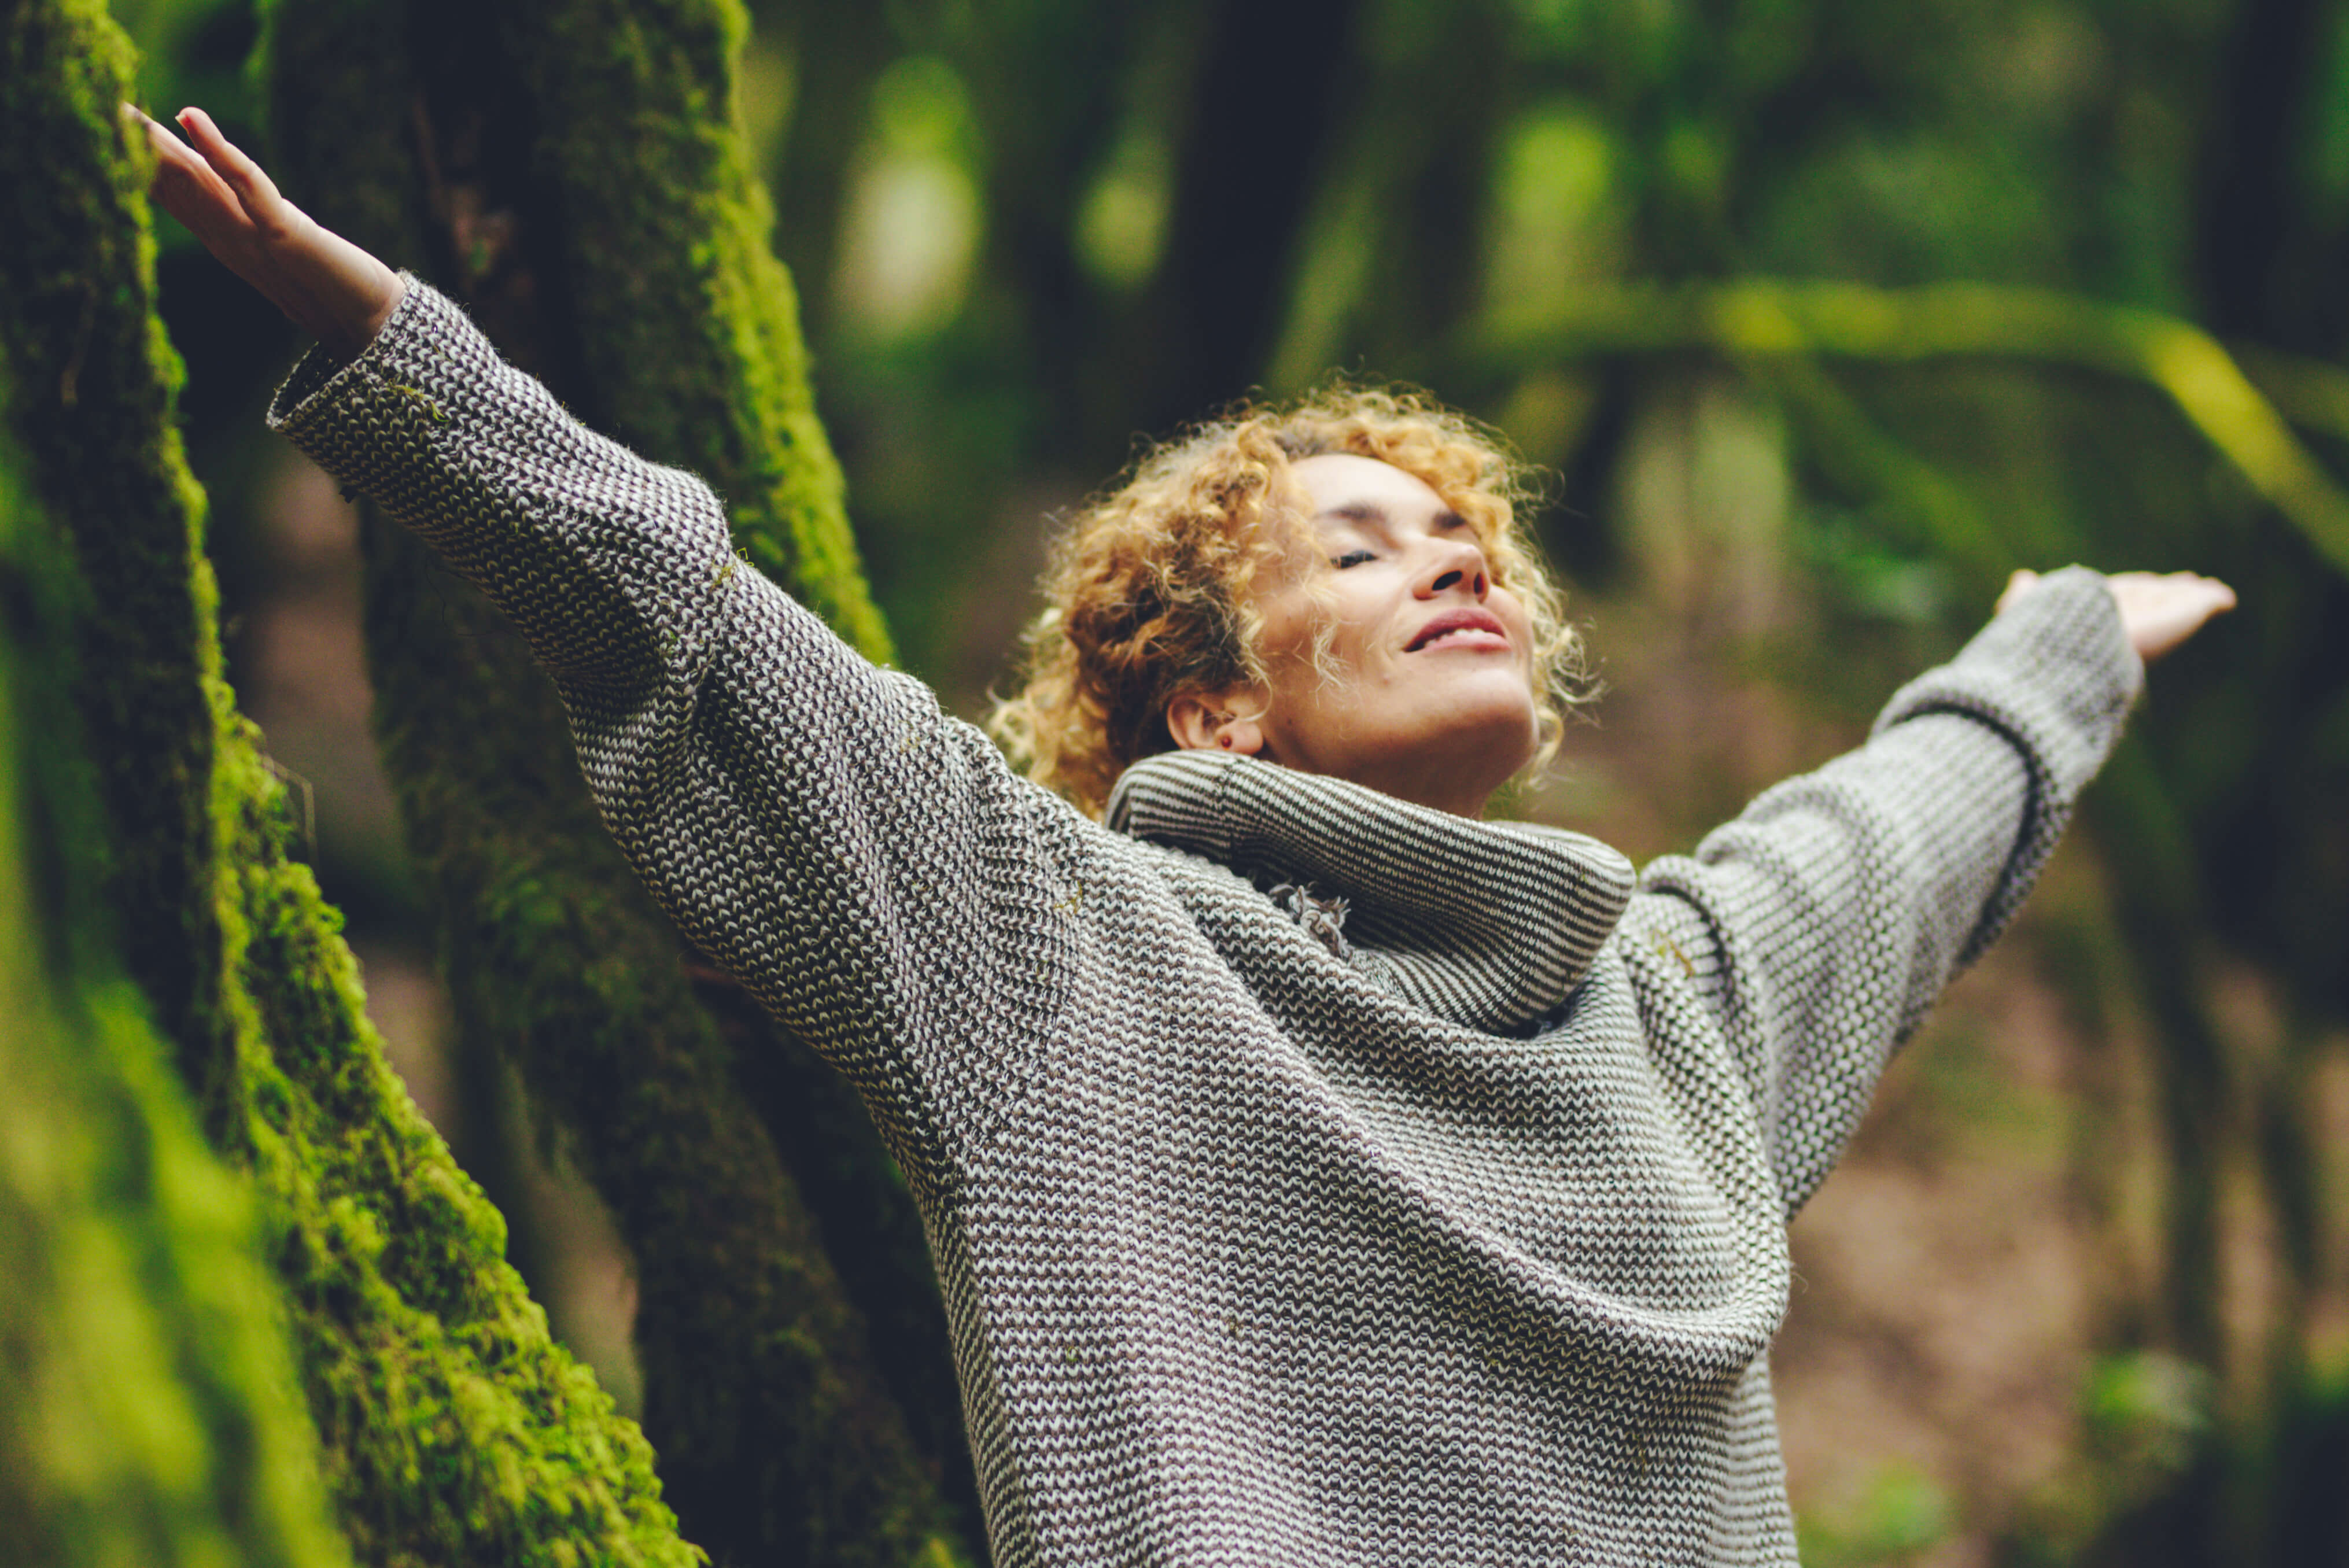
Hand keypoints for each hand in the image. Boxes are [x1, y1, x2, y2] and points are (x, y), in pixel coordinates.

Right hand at [131, 104, 402, 361]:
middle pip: (175, 185)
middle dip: (138, 151)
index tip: (111, 130)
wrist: (371, 324)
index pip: (177, 194)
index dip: (144, 163)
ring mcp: (251, 236)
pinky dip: (219, 148)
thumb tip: (232, 213)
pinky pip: (245, 182)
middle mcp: (230, 238)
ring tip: (123, 113)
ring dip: (159, 146)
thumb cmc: (331, 288)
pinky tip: (191, 118)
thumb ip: (252, 231)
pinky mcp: (282, 231)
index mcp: (227, 241)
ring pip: (196, 181)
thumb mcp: (279, 252)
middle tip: (96, 111)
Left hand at [1999, 568, 2236, 661]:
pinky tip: (2225, 599)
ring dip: (2191, 599)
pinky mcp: (2172, 624)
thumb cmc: (2039, 636)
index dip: (2133, 593)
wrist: (2064, 656)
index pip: (2117, 601)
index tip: (2148, 585)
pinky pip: (2194, 610)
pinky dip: (2209, 602)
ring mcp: (2150, 625)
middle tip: (2189, 585)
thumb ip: (2027, 596)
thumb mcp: (2025, 609)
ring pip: (2174, 607)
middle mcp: (2123, 624)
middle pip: (2151, 604)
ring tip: (2212, 592)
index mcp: (2092, 618)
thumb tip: (2022, 577)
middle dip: (2167, 595)